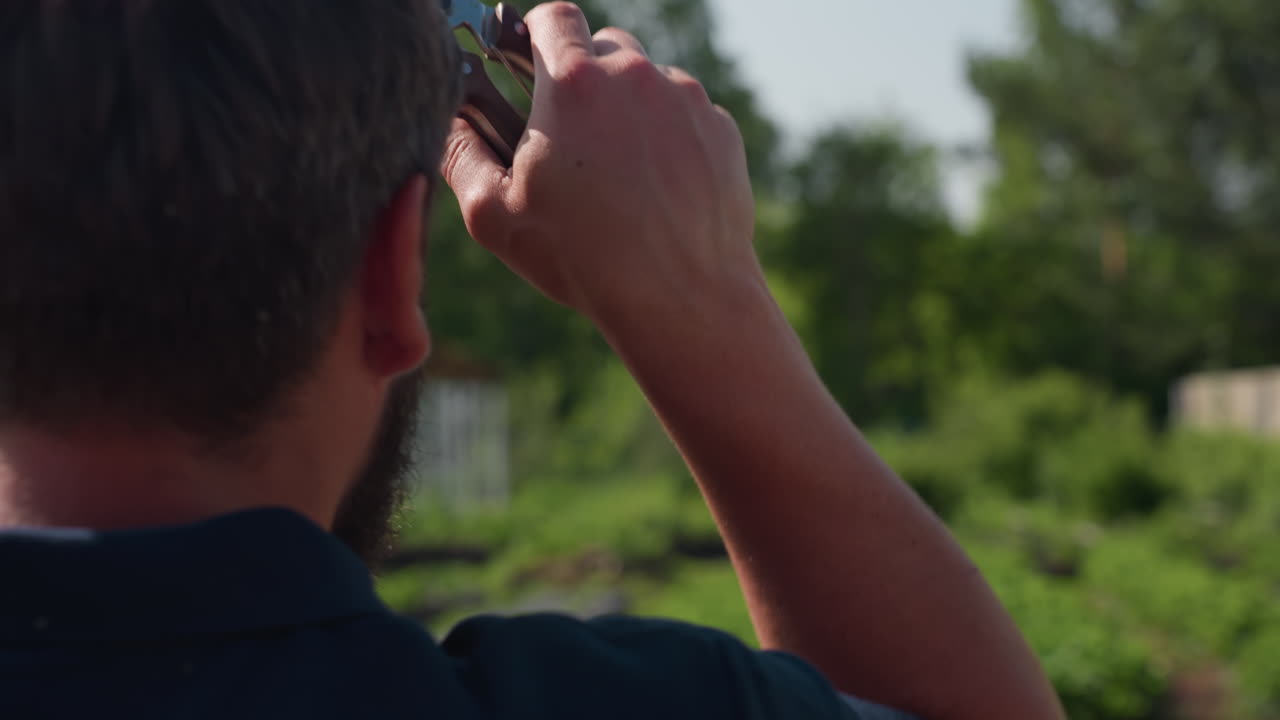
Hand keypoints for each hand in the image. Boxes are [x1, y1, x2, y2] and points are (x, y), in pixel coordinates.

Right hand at [441, 2, 758, 328]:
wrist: (680, 297)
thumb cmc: (581, 258)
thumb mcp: (494, 215)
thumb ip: (461, 154)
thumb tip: (451, 122)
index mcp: (572, 83)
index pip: (552, 17)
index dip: (536, 35)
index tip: (529, 67)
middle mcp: (634, 75)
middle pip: (602, 45)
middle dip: (583, 77)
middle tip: (569, 133)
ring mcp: (684, 100)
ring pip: (647, 80)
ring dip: (628, 108)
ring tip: (616, 172)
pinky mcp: (720, 129)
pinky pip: (685, 114)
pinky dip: (668, 137)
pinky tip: (656, 189)